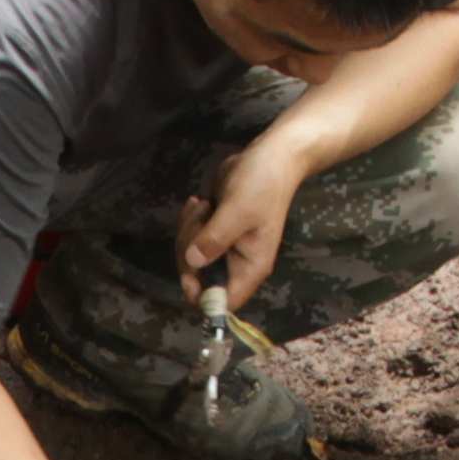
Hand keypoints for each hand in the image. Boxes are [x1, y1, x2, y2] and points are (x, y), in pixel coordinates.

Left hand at [180, 137, 302, 299]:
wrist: (270, 157)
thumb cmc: (262, 185)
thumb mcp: (239, 210)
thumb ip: (216, 238)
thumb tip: (193, 262)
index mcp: (250, 267)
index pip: (224, 302)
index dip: (201, 294)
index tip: (190, 268)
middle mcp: (236, 263)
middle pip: (198, 278)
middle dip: (189, 250)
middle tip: (200, 219)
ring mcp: (223, 248)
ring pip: (189, 257)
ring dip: (188, 230)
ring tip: (203, 205)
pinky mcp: (213, 232)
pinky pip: (189, 238)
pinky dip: (188, 221)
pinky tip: (198, 202)